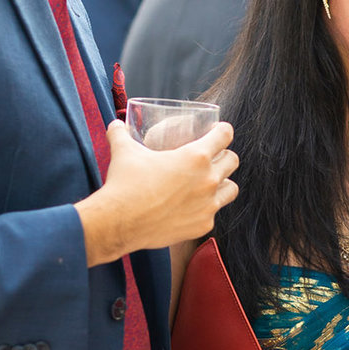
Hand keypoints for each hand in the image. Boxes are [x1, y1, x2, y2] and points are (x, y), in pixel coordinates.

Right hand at [78, 121, 237, 264]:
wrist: (120, 223)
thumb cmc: (124, 184)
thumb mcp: (124, 152)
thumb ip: (120, 134)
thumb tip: (115, 124)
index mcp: (195, 157)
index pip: (224, 135)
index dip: (222, 130)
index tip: (218, 131)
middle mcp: (209, 180)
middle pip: (232, 161)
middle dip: (224, 156)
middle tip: (212, 157)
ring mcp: (209, 204)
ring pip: (231, 189)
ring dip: (223, 183)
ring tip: (210, 183)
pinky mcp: (203, 225)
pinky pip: (213, 213)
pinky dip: (205, 209)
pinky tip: (193, 208)